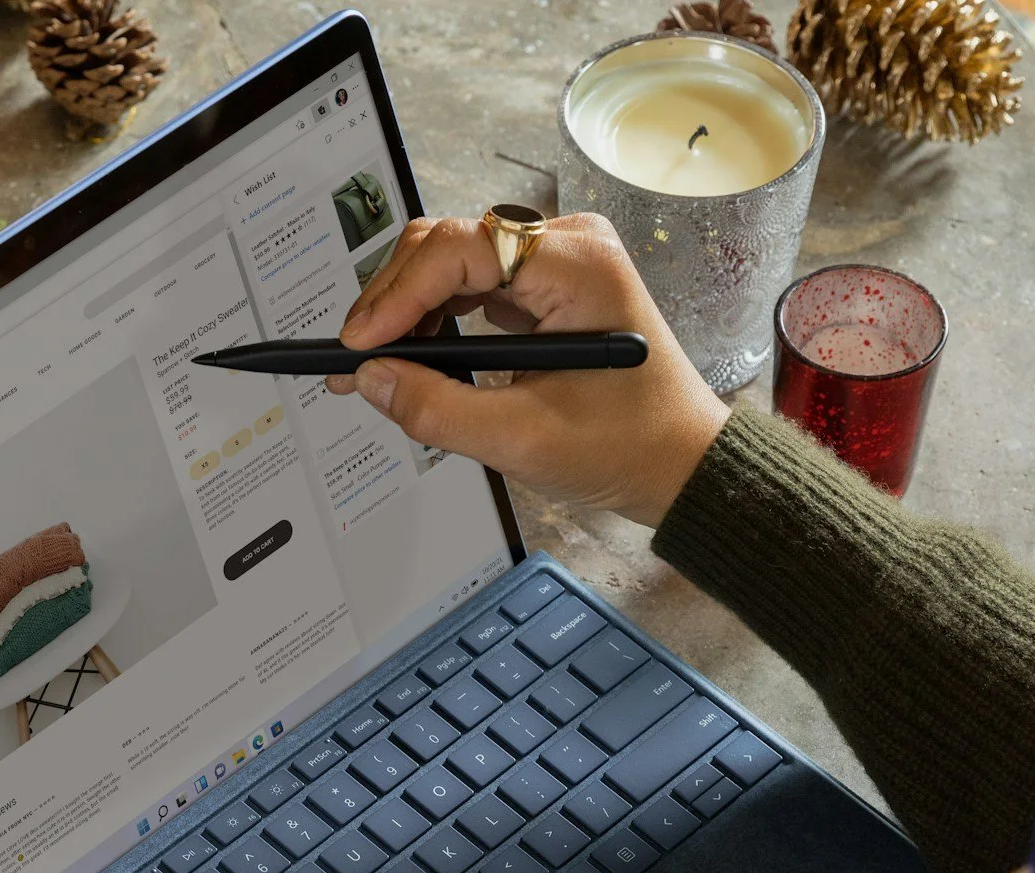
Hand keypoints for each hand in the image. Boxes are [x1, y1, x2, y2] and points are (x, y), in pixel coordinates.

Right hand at [330, 213, 728, 527]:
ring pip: (454, 263)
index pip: (458, 249)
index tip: (357, 345)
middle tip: (353, 358)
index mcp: (576, 263)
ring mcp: (557, 263)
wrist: (681, 465)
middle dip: (394, 300)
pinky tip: (414, 355)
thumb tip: (371, 380)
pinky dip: (438, 319)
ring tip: (377, 362)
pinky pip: (475, 286)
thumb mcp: (523, 440)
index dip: (396, 296)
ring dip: (411, 310)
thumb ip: (438, 410)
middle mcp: (567, 245)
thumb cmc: (629, 448)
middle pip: (449, 244)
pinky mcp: (547, 289)